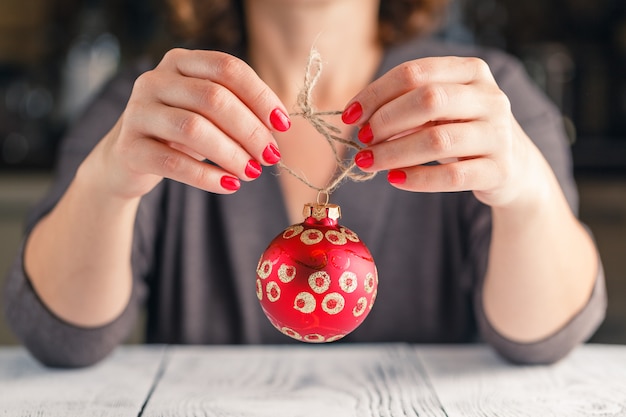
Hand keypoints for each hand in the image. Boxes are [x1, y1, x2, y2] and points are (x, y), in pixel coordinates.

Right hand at [84, 48, 290, 199]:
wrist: (128, 158)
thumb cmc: (179, 132)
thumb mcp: (207, 112)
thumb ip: (238, 109)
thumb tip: (278, 129)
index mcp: (180, 62)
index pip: (228, 68)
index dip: (260, 96)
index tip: (283, 125)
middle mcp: (155, 80)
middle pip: (213, 98)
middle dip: (250, 130)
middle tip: (270, 156)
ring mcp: (137, 112)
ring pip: (193, 129)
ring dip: (231, 154)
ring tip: (252, 173)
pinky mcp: (129, 148)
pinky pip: (173, 164)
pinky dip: (207, 177)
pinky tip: (229, 185)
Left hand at [343, 56, 542, 207]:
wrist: (513, 166)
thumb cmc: (463, 130)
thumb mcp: (441, 109)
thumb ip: (405, 105)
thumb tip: (357, 118)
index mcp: (471, 72)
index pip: (415, 72)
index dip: (376, 93)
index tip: (350, 115)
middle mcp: (490, 98)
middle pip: (428, 100)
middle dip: (386, 120)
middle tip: (362, 139)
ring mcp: (498, 134)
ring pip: (438, 140)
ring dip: (394, 153)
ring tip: (368, 162)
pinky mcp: (499, 170)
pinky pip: (452, 176)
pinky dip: (417, 179)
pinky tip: (394, 179)